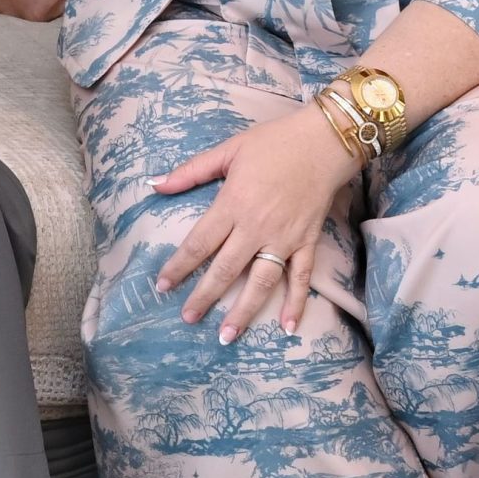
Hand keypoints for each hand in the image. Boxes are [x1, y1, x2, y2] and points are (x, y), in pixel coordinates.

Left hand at [151, 104, 360, 341]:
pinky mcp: (308, 242)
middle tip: (187, 318)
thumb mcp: (227, 150)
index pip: (199, 243)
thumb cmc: (272, 143)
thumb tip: (155, 184)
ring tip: (227, 335)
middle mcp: (256, 227)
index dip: (179, 266)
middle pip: (225, 269)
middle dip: (204, 296)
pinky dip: (297, 302)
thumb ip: (191, 171)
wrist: (323, 142)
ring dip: (244, 311)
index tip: (163, 285)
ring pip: (261, 282)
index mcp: (232, 204)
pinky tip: (289, 326)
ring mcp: (285, 238)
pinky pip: (301, 278)